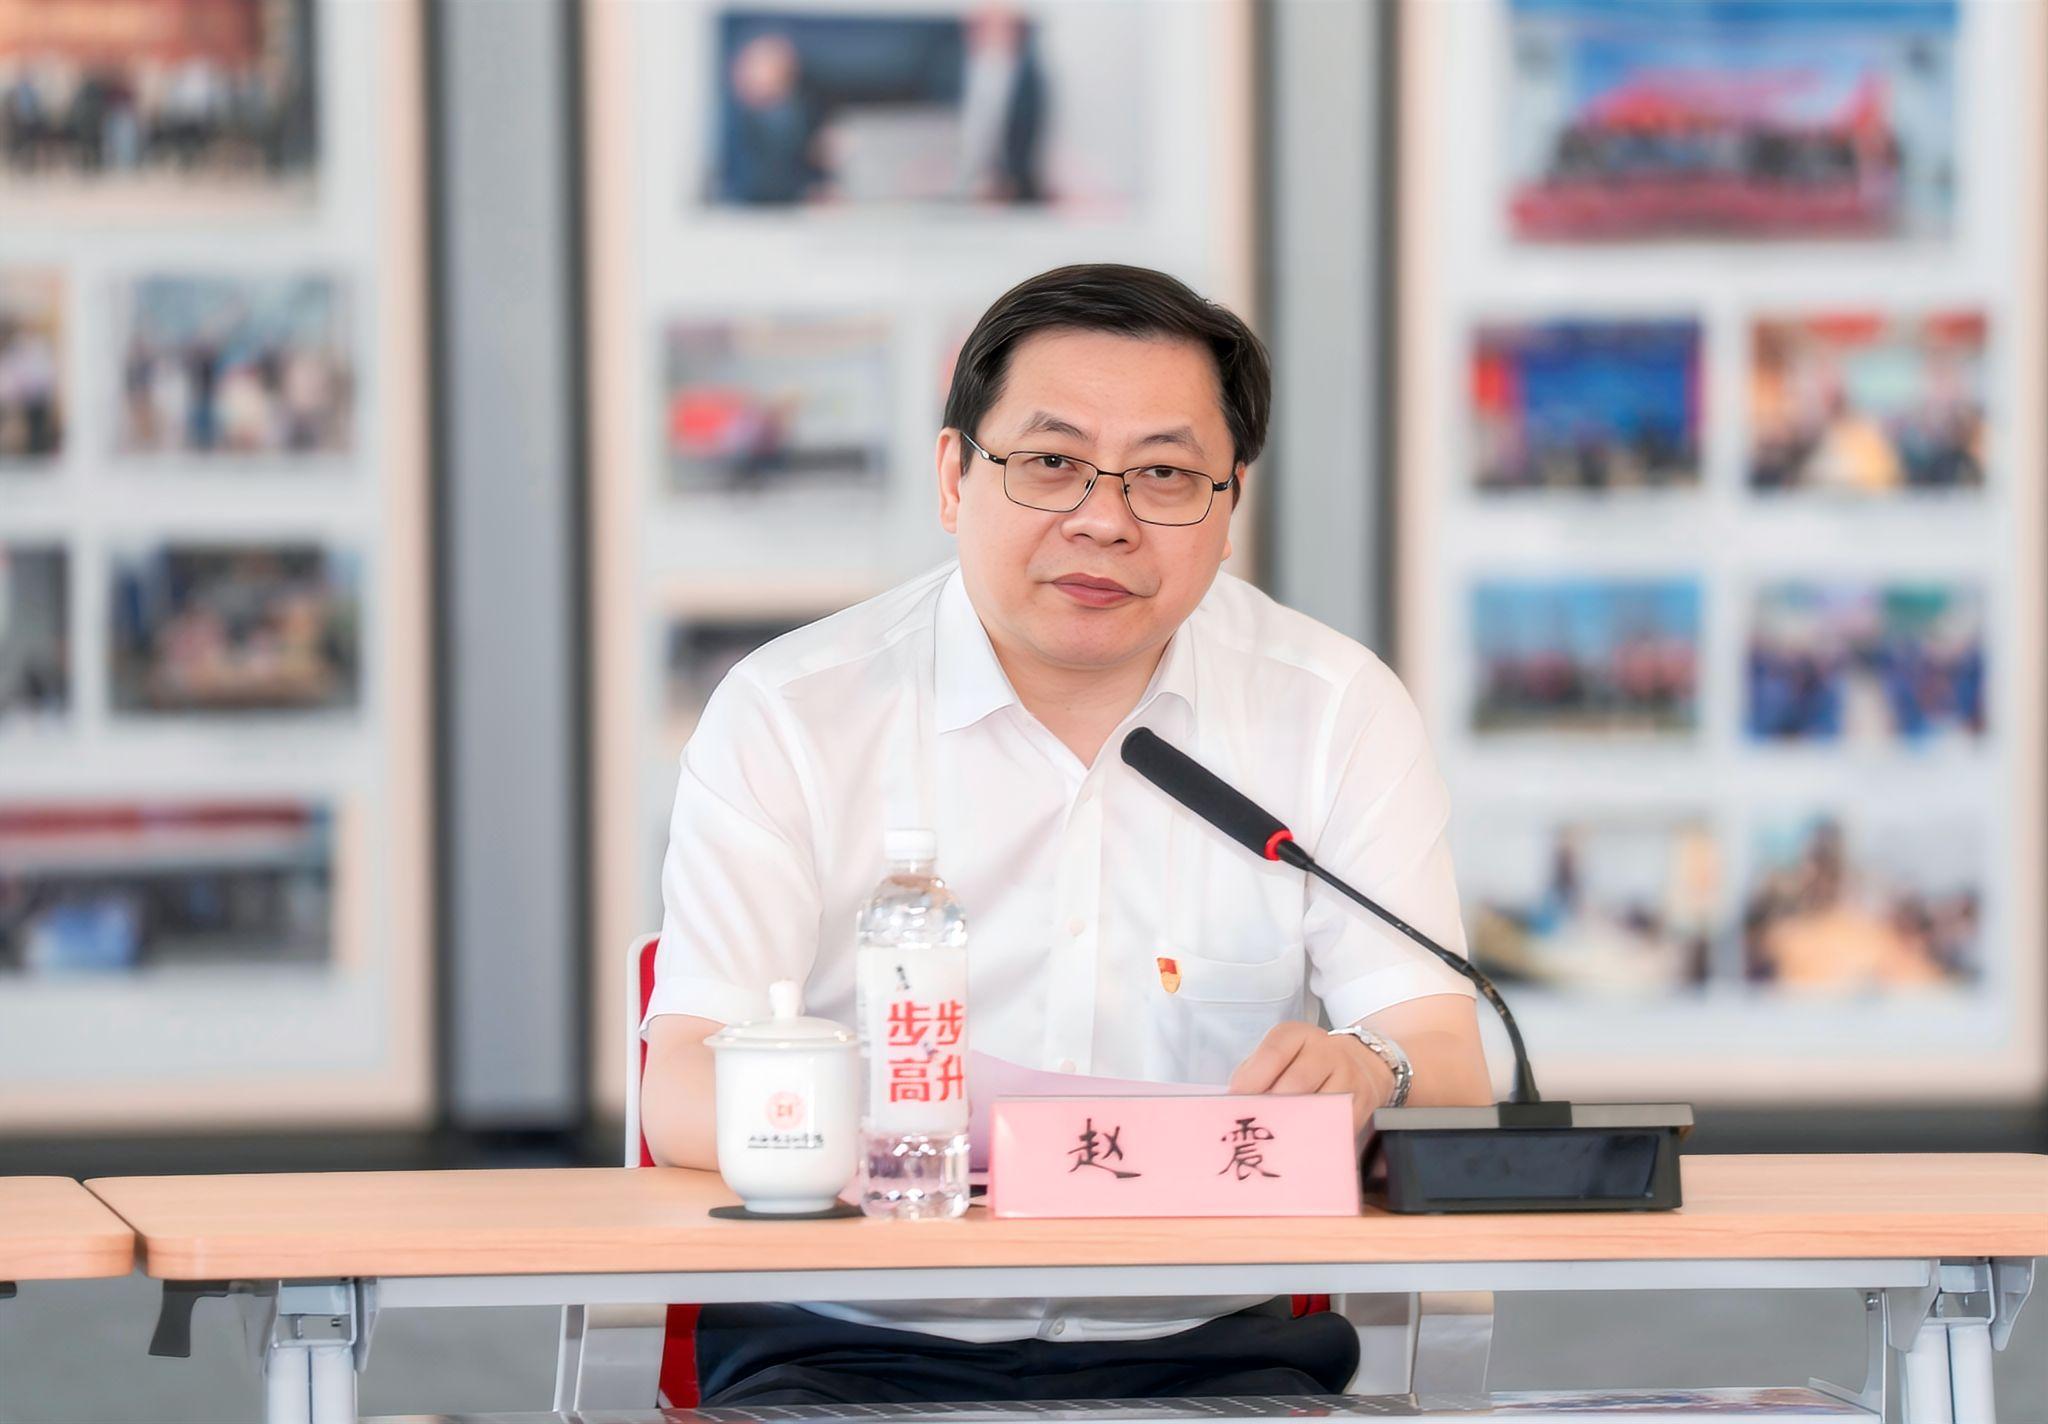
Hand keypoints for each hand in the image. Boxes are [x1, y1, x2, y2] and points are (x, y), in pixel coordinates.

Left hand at [1227, 1021, 1394, 1137]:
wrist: (1363, 1062)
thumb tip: (1235, 1102)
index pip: (1274, 1053)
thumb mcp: (1282, 1054)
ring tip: (1273, 1141)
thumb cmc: (1307, 1062)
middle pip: (1296, 1083)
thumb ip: (1256, 1072)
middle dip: (1272, 1107)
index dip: (1252, 1079)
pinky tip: (1298, 1147)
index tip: (1235, 1101)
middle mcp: (1326, 1051)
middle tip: (1253, 1127)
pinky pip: (1335, 1125)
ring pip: (1318, 1107)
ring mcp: (1349, 1076)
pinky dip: (1315, 1138)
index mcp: (1299, 1035)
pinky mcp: (1362, 1103)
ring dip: (1293, 1127)